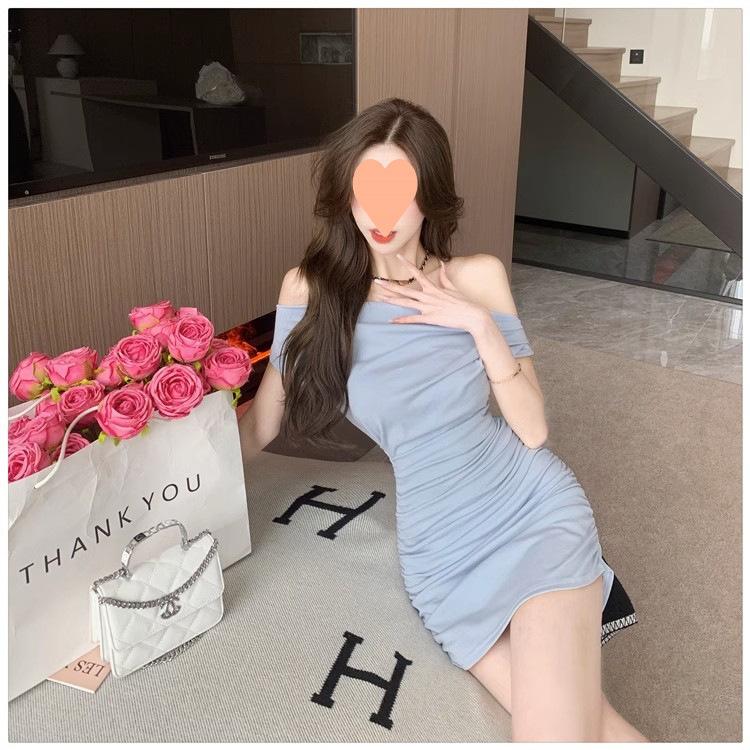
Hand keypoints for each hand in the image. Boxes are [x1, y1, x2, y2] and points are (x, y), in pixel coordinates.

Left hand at [373, 253, 490, 333]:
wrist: (473, 315)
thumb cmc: (465, 302)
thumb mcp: (454, 287)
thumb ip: (445, 276)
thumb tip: (442, 264)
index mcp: (433, 288)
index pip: (417, 273)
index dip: (407, 264)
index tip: (398, 256)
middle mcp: (428, 296)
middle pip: (405, 290)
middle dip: (390, 286)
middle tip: (377, 282)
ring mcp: (428, 307)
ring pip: (406, 303)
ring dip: (392, 300)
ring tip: (379, 298)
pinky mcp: (431, 318)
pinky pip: (413, 319)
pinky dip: (402, 320)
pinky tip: (392, 321)